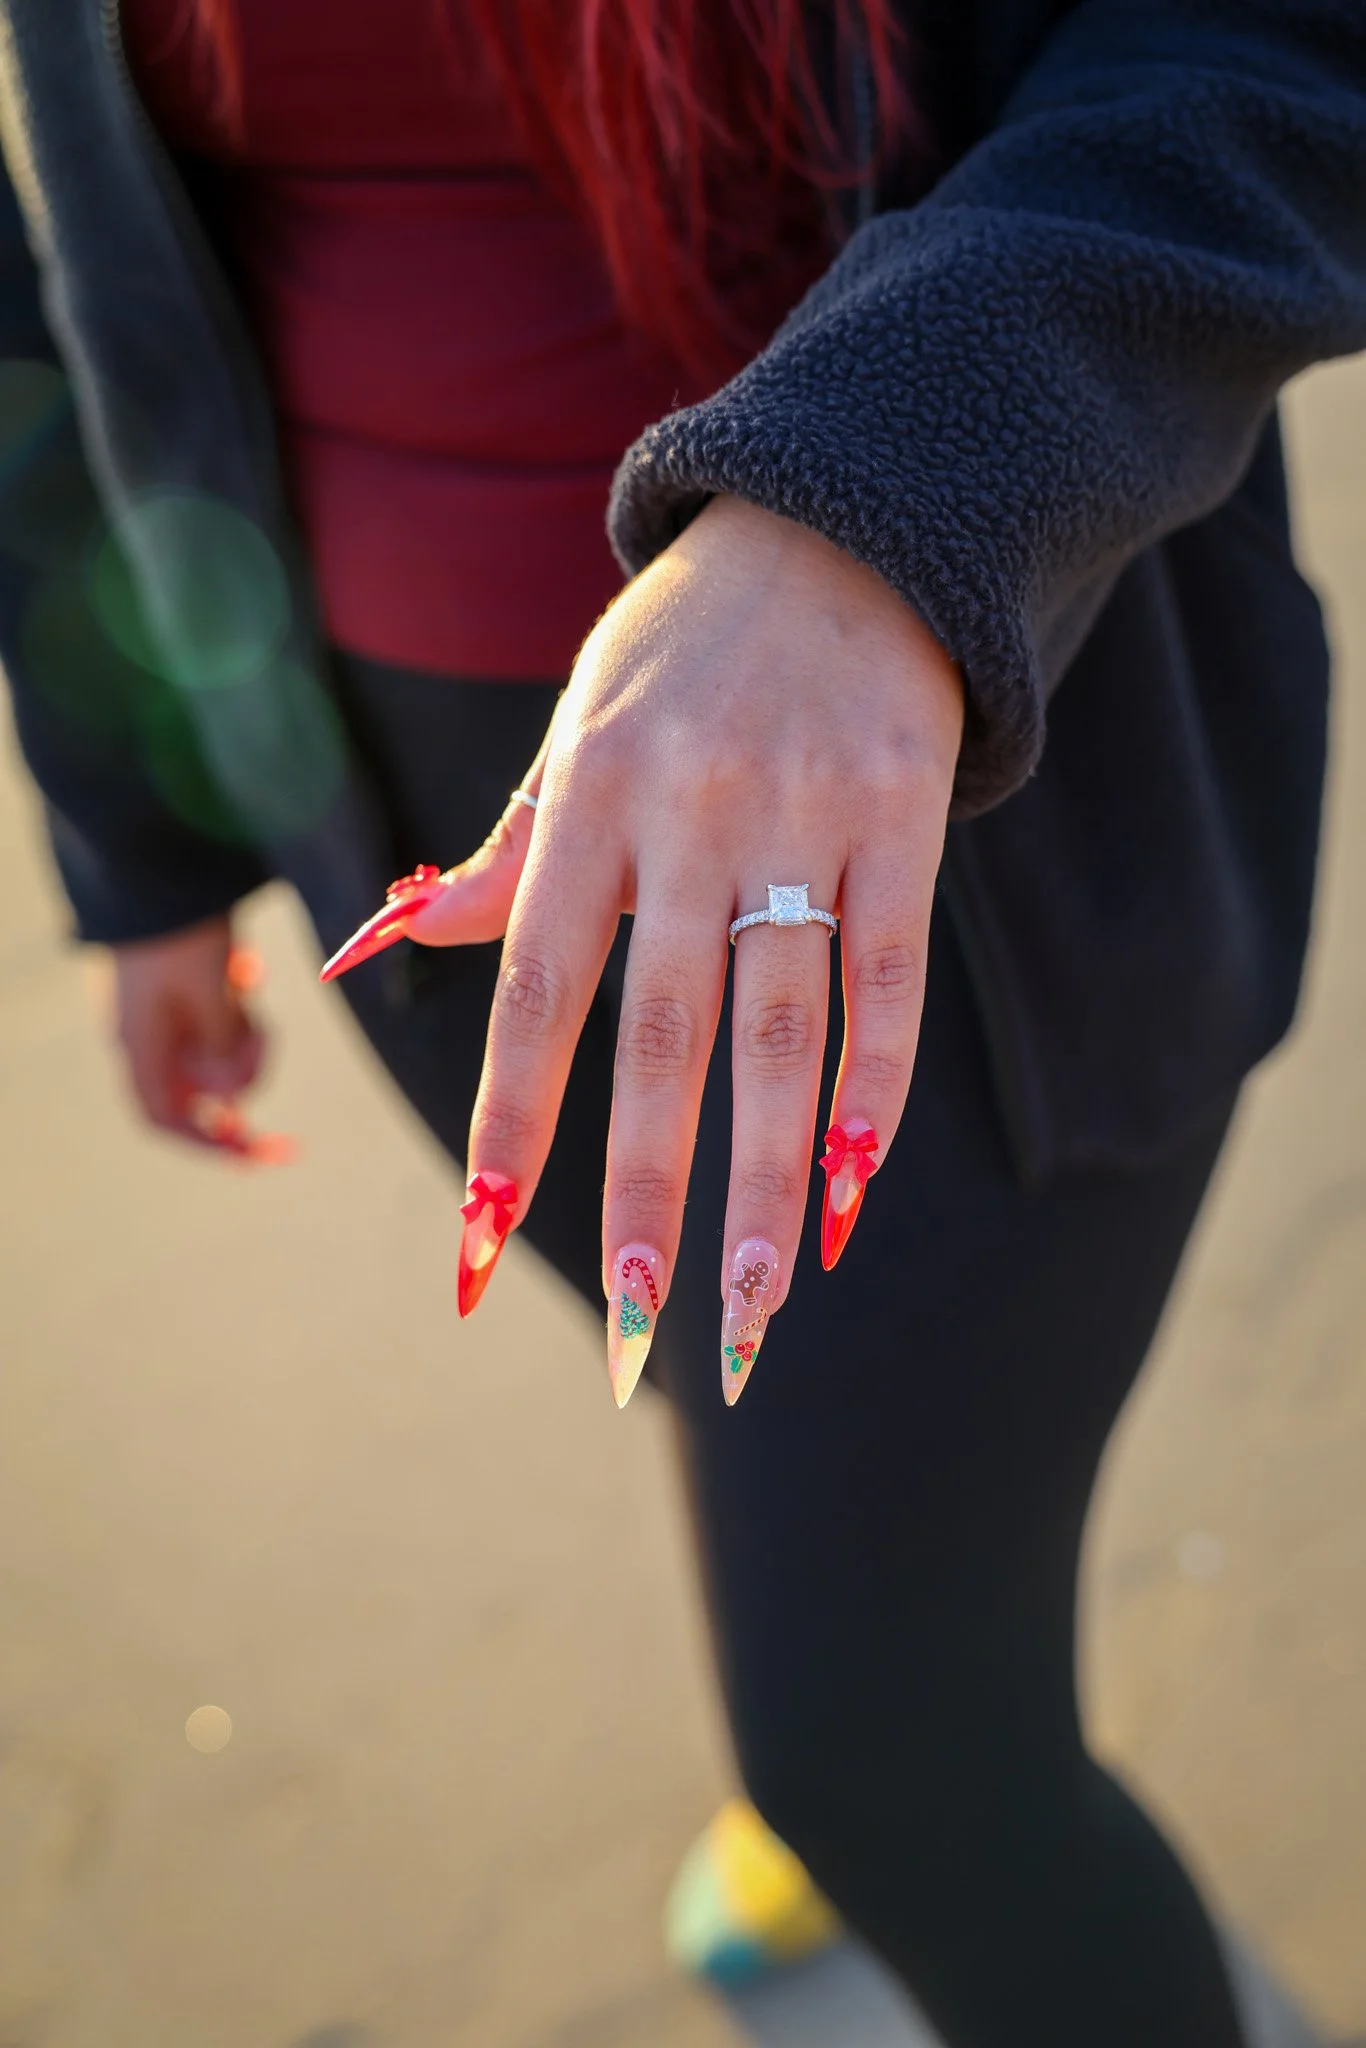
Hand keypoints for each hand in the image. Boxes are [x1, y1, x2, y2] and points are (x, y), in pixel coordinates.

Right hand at [111, 915, 289, 1160]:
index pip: (166, 1118)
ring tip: (247, 988)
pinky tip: (243, 971)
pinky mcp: (183, 991)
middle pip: (202, 1085)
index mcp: (140, 1044)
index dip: (208, 1142)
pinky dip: (238, 1009)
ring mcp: (164, 1013)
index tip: (254, 1152)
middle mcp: (146, 1035)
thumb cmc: (183, 933)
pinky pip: (218, 1020)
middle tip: (263, 1032)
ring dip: (244, 1034)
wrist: (165, 869)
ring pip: (216, 1052)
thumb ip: (224, 1050)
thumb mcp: (212, 994)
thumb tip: (235, 1098)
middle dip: (242, 1070)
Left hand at [345, 496, 962, 1397]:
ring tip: (761, 1301)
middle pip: (664, 1033)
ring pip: (785, 1026)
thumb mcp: (576, 725)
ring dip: (771, 1175)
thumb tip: (390, 943)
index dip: (513, 1119)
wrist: (844, 520)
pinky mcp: (906, 811)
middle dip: (650, 1190)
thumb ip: (507, 851)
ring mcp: (805, 811)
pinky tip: (854, 1188)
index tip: (482, 1242)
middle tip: (640, 1325)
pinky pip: (891, 969)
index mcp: (590, 794)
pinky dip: (875, 1083)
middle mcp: (689, 810)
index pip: (539, 986)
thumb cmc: (686, 649)